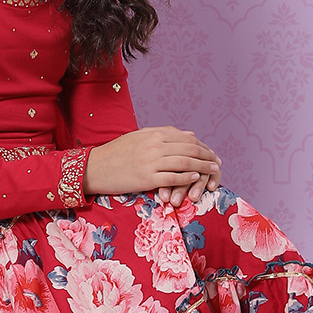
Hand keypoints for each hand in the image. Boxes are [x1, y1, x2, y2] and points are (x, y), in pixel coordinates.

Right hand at [83, 127, 221, 206]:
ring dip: (202, 166)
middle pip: (189, 149)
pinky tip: (196, 179)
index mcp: (153, 134)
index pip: (185, 138)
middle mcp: (154, 145)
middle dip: (206, 156)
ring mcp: (151, 162)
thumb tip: (189, 134)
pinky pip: (173, 177)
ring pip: (184, 162)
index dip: (202, 146)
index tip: (211, 153)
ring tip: (212, 171)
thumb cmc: (117, 153)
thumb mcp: (139, 137)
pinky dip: (187, 177)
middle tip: (217, 162)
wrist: (95, 167)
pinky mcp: (147, 178)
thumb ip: (164, 134)